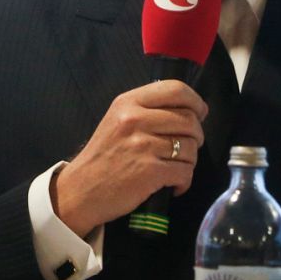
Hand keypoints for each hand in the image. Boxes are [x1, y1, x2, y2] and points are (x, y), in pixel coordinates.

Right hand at [51, 80, 206, 236]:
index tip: (199, 114)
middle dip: (196, 136)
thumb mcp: (116, 121)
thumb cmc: (103, 157)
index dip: (195, 101)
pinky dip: (184, 181)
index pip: (175, 89)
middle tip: (186, 147)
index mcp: (127, 103)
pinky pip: (186, 171)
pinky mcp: (150, 171)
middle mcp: (134, 119)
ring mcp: (143, 145)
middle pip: (189, 119)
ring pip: (191, 147)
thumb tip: (189, 111)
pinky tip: (172, 184)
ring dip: (189, 161)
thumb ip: (146, 111)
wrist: (81, 190)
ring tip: (174, 167)